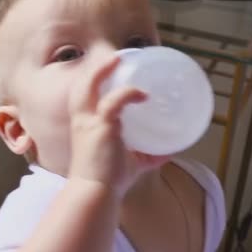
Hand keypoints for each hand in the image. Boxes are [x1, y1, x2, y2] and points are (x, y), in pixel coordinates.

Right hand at [68, 55, 167, 198]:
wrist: (94, 193)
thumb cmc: (108, 181)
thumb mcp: (131, 163)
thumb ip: (148, 155)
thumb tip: (171, 150)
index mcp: (85, 126)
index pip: (83, 98)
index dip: (94, 82)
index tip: (111, 72)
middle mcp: (82, 121)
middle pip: (81, 86)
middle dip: (95, 70)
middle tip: (116, 58)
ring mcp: (89, 123)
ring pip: (88, 86)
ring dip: (102, 70)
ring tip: (119, 59)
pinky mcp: (101, 127)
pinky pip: (114, 101)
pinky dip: (129, 94)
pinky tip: (143, 95)